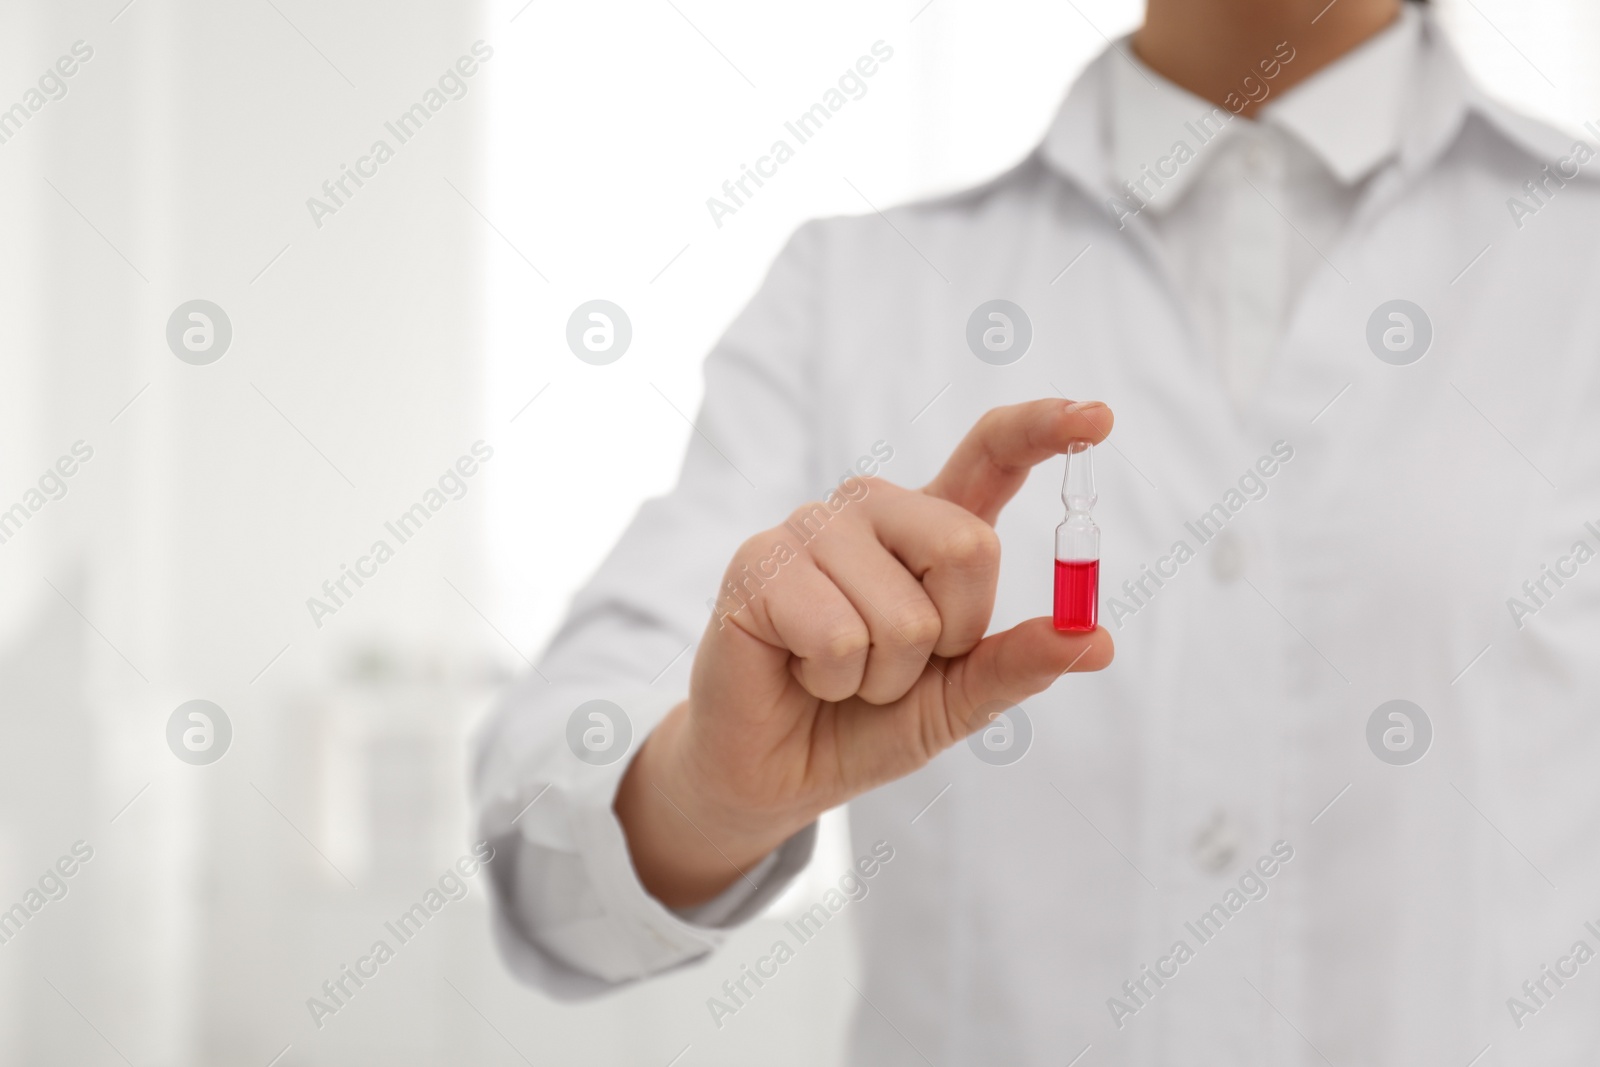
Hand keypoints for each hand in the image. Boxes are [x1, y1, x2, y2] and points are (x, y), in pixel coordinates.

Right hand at [614, 398, 1114, 906]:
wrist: (778, 772)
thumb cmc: (866, 722)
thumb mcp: (959, 701)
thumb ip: (1019, 664)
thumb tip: (1097, 640)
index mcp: (929, 529)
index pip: (990, 455)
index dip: (1042, 430)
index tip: (1098, 418)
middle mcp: (872, 511)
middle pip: (969, 546)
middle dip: (949, 637)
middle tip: (895, 666)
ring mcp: (811, 529)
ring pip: (903, 613)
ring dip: (883, 676)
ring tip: (839, 674)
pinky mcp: (758, 563)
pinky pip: (839, 635)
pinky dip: (833, 680)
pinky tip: (801, 672)